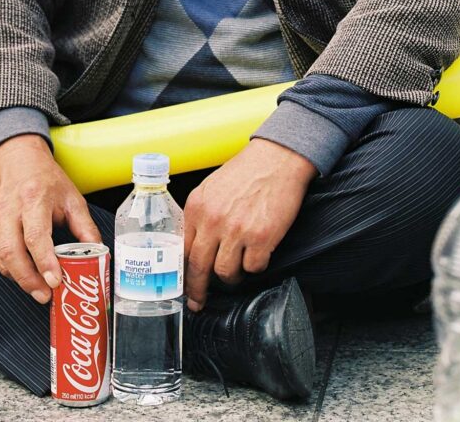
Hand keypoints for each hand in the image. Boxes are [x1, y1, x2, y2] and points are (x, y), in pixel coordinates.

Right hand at [0, 133, 100, 303]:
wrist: (15, 160)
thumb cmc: (45, 179)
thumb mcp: (72, 197)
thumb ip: (84, 227)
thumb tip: (97, 253)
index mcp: (34, 197)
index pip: (35, 235)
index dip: (45, 261)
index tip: (55, 281)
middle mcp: (9, 209)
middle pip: (11, 251)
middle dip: (28, 279)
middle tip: (45, 295)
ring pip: (0, 257)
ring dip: (18, 278)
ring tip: (38, 289)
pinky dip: (8, 269)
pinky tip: (23, 273)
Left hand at [183, 139, 315, 311]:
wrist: (277, 158)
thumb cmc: (247, 171)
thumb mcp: (212, 188)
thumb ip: (200, 215)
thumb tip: (193, 245)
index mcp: (197, 206)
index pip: (181, 250)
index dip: (182, 274)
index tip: (183, 288)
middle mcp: (213, 220)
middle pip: (198, 268)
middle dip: (198, 290)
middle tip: (199, 302)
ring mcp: (237, 230)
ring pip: (225, 273)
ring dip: (232, 276)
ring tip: (240, 265)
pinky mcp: (261, 237)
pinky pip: (253, 268)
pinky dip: (257, 265)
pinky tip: (259, 252)